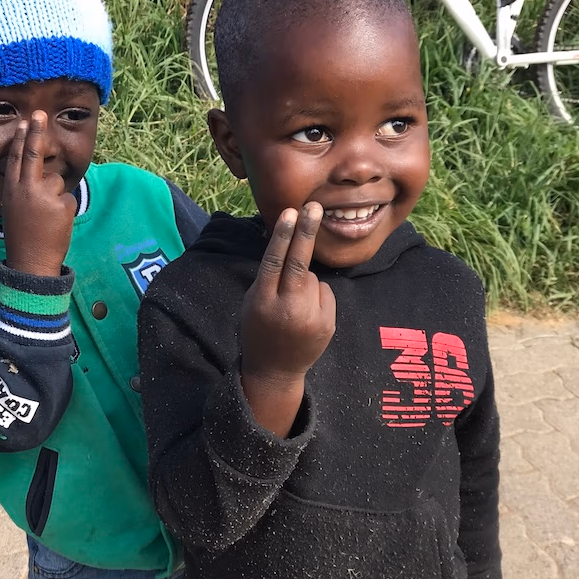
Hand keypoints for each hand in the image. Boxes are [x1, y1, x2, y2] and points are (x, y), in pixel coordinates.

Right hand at [1, 112, 76, 276]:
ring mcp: (45, 196)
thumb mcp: (14, 209)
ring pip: (57, 181)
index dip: (21, 139)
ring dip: (57, 196)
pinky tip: (56, 224)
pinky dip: (66, 210)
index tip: (25, 122)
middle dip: (37, 132)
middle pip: (34, 155)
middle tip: (40, 114)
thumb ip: (23, 189)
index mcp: (11, 190)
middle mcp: (26, 189)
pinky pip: (68, 198)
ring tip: (47, 217)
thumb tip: (38, 173)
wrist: (31, 261)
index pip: (16, 158)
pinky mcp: (62, 205)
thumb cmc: (23, 236)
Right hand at [241, 202, 335, 381]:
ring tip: (292, 307)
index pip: (274, 263)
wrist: (275, 371)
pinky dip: (317, 296)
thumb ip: (268, 280)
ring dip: (304, 282)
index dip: (283, 237)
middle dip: (306, 232)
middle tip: (314, 207)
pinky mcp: (327, 325)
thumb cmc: (258, 330)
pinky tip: (306, 315)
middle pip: (300, 264)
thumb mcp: (251, 304)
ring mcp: (310, 319)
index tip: (290, 213)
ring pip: (313, 279)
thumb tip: (289, 245)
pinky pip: (324, 293)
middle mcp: (287, 310)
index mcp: (263, 303)